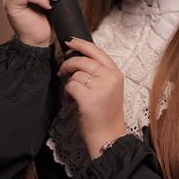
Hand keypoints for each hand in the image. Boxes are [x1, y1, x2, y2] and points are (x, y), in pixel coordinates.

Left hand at [57, 37, 127, 158]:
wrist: (108, 137)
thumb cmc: (105, 114)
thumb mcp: (110, 88)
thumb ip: (100, 72)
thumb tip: (79, 57)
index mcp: (116, 73)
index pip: (97, 51)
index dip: (81, 44)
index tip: (70, 41)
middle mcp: (110, 78)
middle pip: (83, 61)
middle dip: (68, 63)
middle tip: (62, 71)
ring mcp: (101, 88)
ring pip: (76, 74)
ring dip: (69, 82)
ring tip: (72, 94)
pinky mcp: (89, 98)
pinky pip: (71, 86)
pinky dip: (67, 93)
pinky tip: (71, 101)